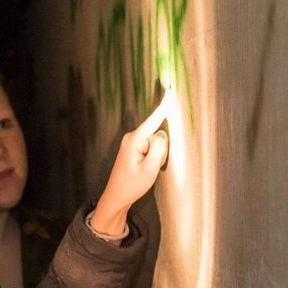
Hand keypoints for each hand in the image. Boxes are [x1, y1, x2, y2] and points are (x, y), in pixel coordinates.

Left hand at [91, 90, 171, 235]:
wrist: (116, 197)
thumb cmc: (131, 185)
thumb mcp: (150, 168)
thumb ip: (159, 148)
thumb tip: (162, 134)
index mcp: (135, 140)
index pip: (154, 119)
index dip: (164, 105)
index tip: (171, 90)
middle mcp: (132, 137)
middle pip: (157, 134)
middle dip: (161, 150)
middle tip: (152, 167)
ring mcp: (132, 142)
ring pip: (155, 143)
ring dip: (157, 157)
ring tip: (145, 170)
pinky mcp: (134, 148)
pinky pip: (151, 148)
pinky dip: (153, 159)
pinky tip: (144, 169)